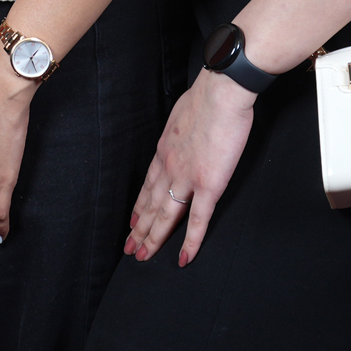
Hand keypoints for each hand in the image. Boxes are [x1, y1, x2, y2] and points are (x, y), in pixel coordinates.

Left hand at [124, 70, 255, 266]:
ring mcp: (187, 178)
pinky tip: (183, 258)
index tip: (132, 219)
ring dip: (153, 239)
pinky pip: (198, 220)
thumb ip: (180, 132)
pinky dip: (190, 242)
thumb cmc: (207, 97)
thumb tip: (183, 134)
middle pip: (150, 204)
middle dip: (139, 228)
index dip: (139, 205)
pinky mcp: (209, 185)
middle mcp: (169, 167)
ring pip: (165, 216)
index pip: (147, 184)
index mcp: (165, 150)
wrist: (221, 93)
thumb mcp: (181, 115)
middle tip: (129, 247)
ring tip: (143, 257)